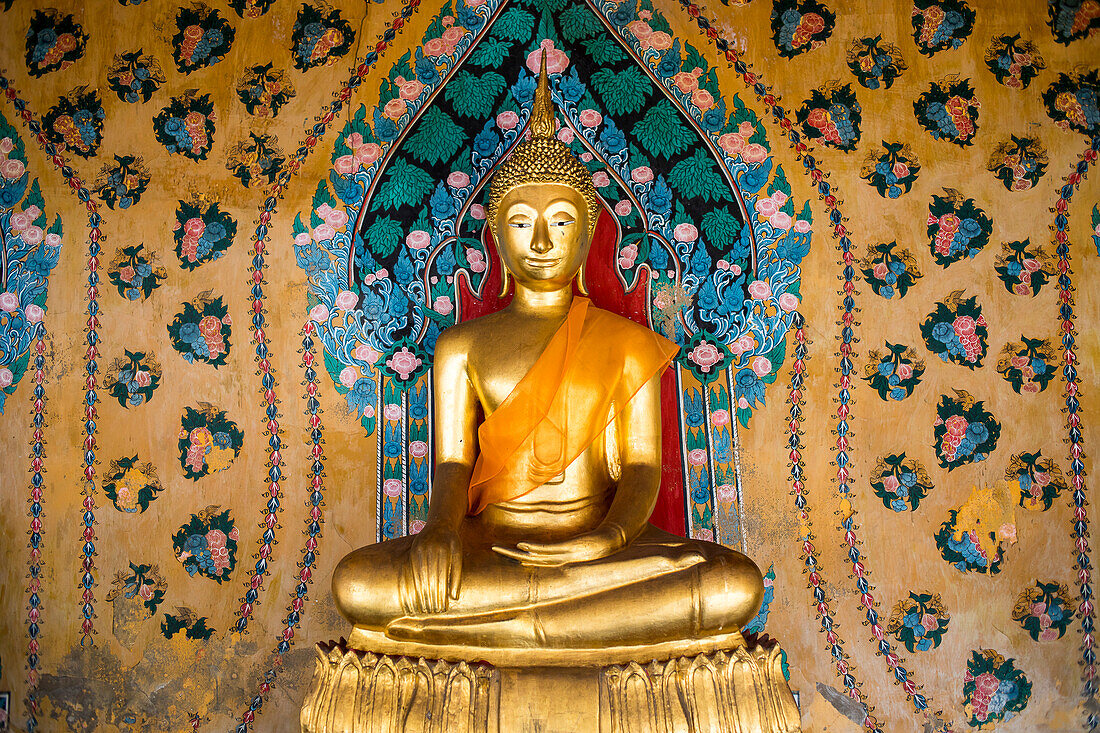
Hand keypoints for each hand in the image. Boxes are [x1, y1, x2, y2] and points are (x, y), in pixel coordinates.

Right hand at [401, 525, 460, 613]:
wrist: (440, 523)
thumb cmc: (452, 541)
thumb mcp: (458, 553)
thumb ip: (456, 574)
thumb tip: (454, 597)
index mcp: (444, 551)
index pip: (442, 578)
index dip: (441, 594)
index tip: (442, 607)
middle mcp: (431, 550)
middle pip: (430, 579)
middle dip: (432, 596)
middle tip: (434, 611)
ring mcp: (420, 550)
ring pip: (421, 577)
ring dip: (422, 593)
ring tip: (425, 607)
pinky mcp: (414, 551)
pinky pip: (413, 571)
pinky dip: (415, 584)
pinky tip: (417, 594)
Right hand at [492, 524, 626, 566]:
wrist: (617, 539)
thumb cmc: (603, 538)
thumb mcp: (586, 535)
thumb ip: (575, 533)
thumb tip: (568, 526)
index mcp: (563, 555)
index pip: (538, 557)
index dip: (522, 556)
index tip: (507, 552)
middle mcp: (562, 558)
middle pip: (532, 559)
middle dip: (512, 556)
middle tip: (495, 550)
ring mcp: (566, 555)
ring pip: (538, 557)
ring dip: (520, 554)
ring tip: (503, 550)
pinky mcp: (572, 549)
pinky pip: (549, 550)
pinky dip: (536, 550)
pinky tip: (523, 546)